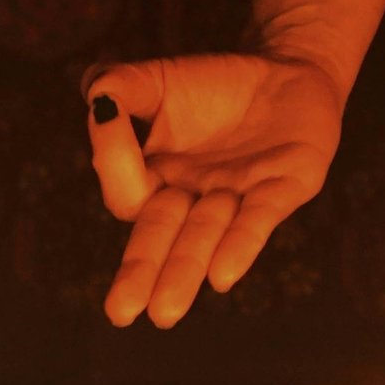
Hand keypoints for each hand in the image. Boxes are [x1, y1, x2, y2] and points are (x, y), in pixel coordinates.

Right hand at [83, 51, 342, 325]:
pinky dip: (241, 244)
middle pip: (162, 237)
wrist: (286, 71)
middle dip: (142, 272)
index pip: (128, 190)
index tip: (107, 113)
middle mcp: (195, 199)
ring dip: (185, 270)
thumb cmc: (214, 85)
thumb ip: (122, 85)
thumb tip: (97, 99)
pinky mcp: (287, 185)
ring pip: (206, 235)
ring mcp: (240, 196)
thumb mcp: (159, 80)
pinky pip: (260, 218)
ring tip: (165, 312)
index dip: (114, 158)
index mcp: (158, 179)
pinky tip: (223, 275)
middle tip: (120, 313)